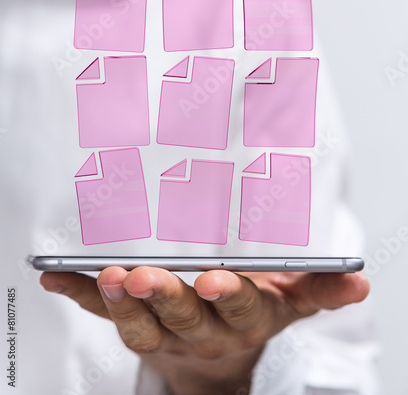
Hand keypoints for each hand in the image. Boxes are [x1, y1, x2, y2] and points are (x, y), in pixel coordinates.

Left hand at [40, 267, 368, 394]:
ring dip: (122, 301)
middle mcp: (200, 330)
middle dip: (165, 297)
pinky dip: (81, 295)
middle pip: (182, 315)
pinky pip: (104, 315)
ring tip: (109, 275)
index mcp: (242, 319)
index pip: (238, 308)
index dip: (228, 295)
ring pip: (140, 322)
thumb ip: (318, 289)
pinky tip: (59, 278)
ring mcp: (164, 332)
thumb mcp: (290, 305)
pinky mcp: (136, 326)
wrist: (219, 352)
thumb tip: (358, 281)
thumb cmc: (252, 314)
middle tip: (145, 276)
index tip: (216, 280)